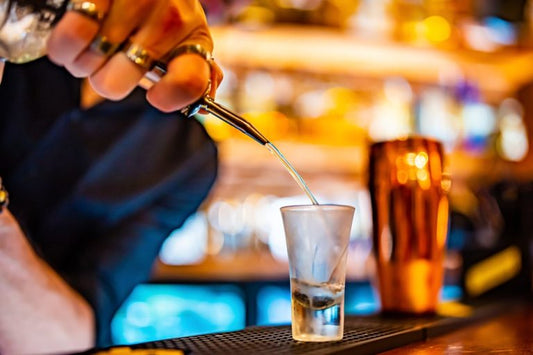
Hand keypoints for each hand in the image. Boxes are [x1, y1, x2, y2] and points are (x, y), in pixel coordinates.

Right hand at [47, 0, 222, 111]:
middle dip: (105, 80)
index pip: (189, 82)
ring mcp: (136, 3)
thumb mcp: (188, 43)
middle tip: (109, 65)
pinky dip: (65, 46)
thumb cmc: (165, 14)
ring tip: (93, 47)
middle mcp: (169, 21)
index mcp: (194, 43)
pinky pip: (73, 35)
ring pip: (89, 64)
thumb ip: (189, 76)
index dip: (168, 97)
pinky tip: (74, 39)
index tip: (155, 96)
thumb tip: (190, 105)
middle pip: (115, 83)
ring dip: (82, 63)